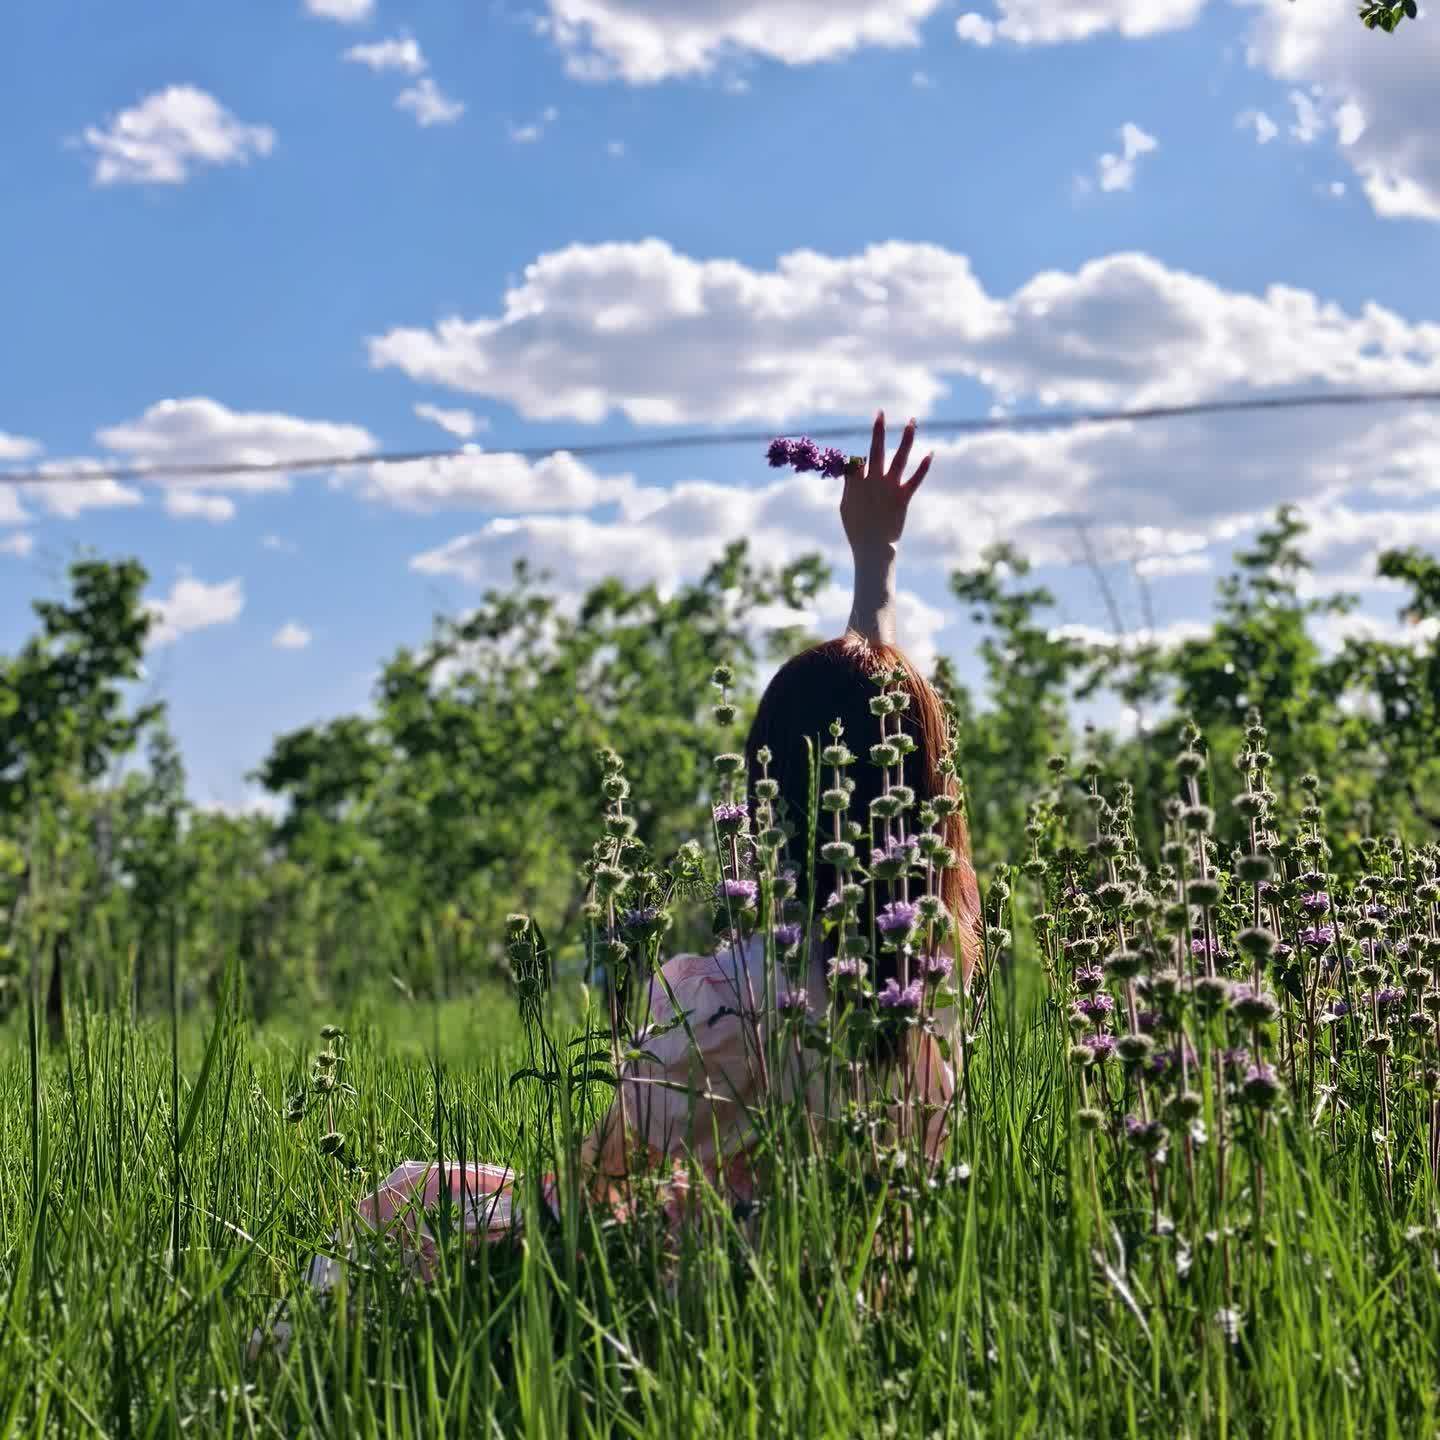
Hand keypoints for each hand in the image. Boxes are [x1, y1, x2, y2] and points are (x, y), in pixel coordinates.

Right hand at [840, 412, 931, 553]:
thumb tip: (850, 472)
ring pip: (899, 458)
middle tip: (880, 413)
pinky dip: (923, 467)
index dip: (856, 458)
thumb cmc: (857, 530)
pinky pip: (915, 479)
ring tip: (911, 422)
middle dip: (878, 430)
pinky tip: (930, 454)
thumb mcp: (846, 508)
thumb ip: (850, 487)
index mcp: (856, 484)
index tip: (857, 462)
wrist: (872, 548)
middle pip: (876, 450)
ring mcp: (889, 487)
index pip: (856, 460)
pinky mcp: (902, 497)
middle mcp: (873, 481)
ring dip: (906, 439)